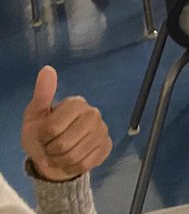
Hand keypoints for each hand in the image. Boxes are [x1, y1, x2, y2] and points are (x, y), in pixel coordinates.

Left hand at [22, 66, 111, 182]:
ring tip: (58, 156)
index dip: (42, 138)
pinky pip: (85, 164)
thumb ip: (42, 95)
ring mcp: (102, 130)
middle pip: (63, 144)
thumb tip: (47, 69)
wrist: (55, 155)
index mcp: (76, 103)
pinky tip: (71, 161)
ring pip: (74, 156)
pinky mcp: (106, 146)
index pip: (52, 128)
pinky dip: (72, 167)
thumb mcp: (34, 116)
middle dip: (51, 152)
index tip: (42, 137)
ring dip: (60, 162)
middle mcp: (93, 114)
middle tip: (50, 149)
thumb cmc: (42, 134)